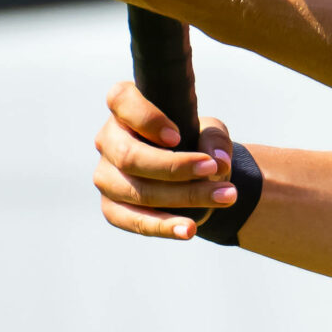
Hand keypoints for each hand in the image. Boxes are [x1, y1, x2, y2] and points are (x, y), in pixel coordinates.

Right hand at [93, 81, 236, 239]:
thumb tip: (218, 161)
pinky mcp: (112, 208)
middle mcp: (108, 141)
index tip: (177, 137)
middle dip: (174, 166)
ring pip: (138, 191)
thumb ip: (215, 140)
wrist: (192, 176)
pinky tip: (189, 229)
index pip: (122, 101)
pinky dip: (164, 227)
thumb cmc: (195, 142)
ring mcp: (106, 177)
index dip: (146, 119)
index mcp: (125, 110)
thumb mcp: (210, 132)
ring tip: (225, 196)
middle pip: (129, 155)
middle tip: (214, 169)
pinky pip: (134, 221)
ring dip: (184, 196)